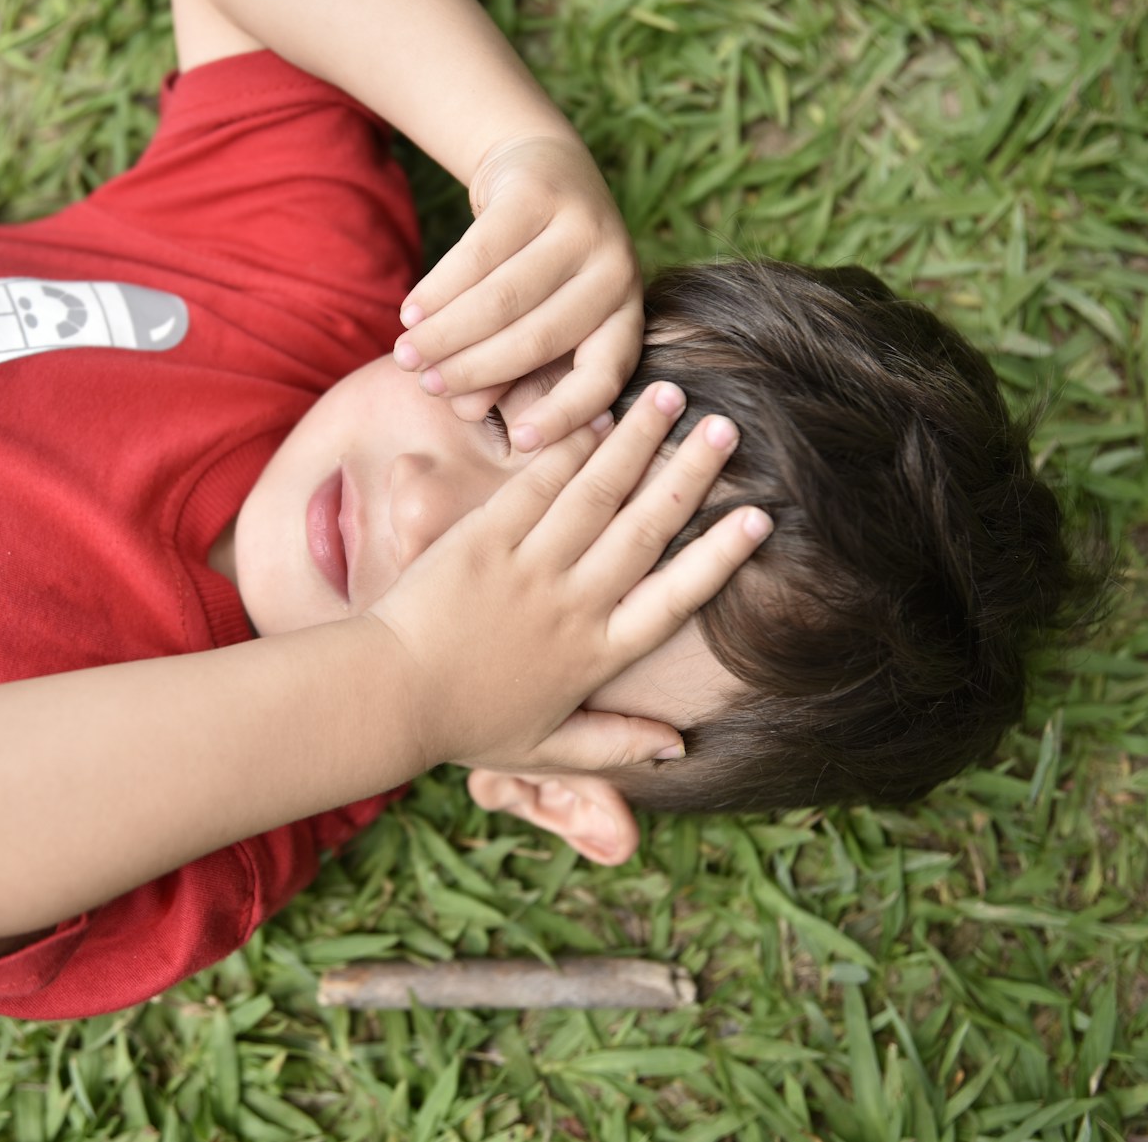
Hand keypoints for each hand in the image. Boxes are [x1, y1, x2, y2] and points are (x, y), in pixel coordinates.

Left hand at [362, 382, 771, 773]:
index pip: (673, 600)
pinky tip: (596, 415)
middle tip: (728, 431)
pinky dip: (568, 449)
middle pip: (644, 531)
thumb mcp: (546, 750)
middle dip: (689, 476)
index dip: (719, 557)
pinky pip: (535, 487)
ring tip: (671, 398)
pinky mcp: (482, 540)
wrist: (387, 698)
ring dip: (637, 443)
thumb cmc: (462, 726)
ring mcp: (528, 569)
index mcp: (594, 655)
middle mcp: (571, 605)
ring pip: (596, 495)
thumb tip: (679, 745)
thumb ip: (615, 745)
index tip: (760, 518)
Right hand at [391, 135, 643, 450]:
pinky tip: (412, 311)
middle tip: (427, 386)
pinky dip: (439, 289)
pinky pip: (476, 255)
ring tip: (407, 354)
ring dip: (446, 332)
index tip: (518, 442)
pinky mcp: (537, 193)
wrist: (540, 169)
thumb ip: (510, 371)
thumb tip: (466, 411)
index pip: (602, 377)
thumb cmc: (536, 268)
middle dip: (474, 369)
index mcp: (625, 316)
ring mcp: (581, 227)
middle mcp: (615, 272)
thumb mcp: (538, 320)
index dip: (563, 415)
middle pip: (536, 338)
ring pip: (501, 299)